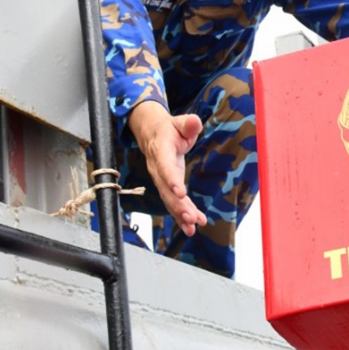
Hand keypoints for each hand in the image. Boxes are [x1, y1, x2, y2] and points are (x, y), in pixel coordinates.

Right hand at [126, 100, 207, 236]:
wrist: (153, 134)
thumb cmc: (170, 129)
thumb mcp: (180, 122)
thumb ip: (188, 123)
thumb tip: (195, 122)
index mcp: (161, 150)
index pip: (165, 166)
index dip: (171, 179)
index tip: (181, 193)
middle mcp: (158, 168)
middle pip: (166, 189)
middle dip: (178, 205)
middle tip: (190, 218)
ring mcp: (161, 179)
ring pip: (168, 199)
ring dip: (180, 214)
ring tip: (192, 227)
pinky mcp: (166, 187)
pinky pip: (173, 202)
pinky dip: (181, 215)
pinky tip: (192, 226)